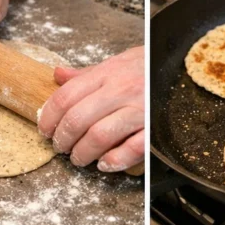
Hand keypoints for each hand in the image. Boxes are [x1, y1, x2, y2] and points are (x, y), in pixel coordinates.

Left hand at [38, 46, 144, 172]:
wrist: (179, 63)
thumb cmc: (146, 65)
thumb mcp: (117, 60)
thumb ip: (87, 72)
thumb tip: (58, 75)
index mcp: (108, 72)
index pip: (67, 95)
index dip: (49, 116)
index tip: (45, 128)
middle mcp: (120, 90)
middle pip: (78, 119)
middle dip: (62, 139)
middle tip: (59, 147)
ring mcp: (137, 109)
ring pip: (99, 136)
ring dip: (82, 153)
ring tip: (78, 158)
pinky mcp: (153, 126)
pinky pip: (131, 149)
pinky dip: (114, 161)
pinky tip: (105, 164)